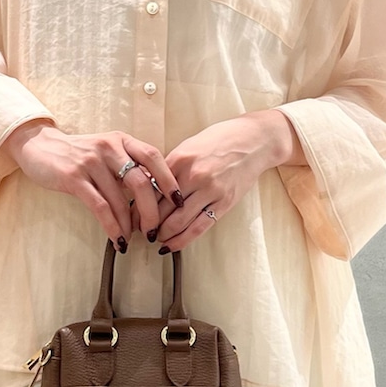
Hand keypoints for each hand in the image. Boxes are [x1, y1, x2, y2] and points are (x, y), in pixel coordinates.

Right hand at [0, 121, 183, 251]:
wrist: (40, 146)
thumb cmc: (78, 153)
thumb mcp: (108, 152)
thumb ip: (129, 166)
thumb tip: (156, 192)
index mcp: (122, 140)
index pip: (154, 158)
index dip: (170, 180)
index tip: (179, 202)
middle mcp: (110, 148)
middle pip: (142, 182)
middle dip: (152, 212)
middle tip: (154, 231)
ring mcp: (91, 162)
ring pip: (120, 198)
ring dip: (129, 224)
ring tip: (132, 239)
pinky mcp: (74, 177)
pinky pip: (100, 206)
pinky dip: (111, 226)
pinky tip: (116, 239)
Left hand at [151, 109, 299, 252]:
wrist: (253, 140)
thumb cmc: (219, 141)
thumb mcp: (188, 147)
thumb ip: (169, 168)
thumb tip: (146, 188)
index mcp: (179, 160)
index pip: (150, 190)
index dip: (137, 207)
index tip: (132, 217)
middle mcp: (193, 176)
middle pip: (161, 208)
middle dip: (147, 225)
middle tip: (141, 232)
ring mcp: (210, 190)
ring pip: (177, 222)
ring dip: (163, 235)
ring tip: (155, 239)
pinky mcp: (225, 202)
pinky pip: (199, 227)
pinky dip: (181, 241)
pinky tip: (171, 246)